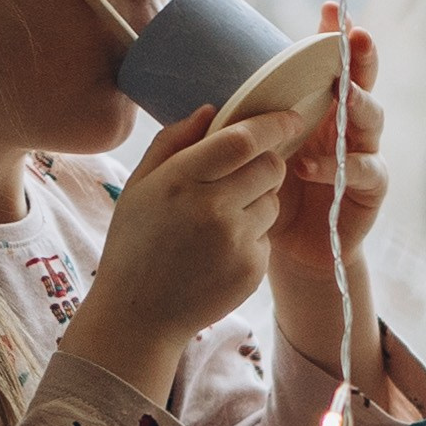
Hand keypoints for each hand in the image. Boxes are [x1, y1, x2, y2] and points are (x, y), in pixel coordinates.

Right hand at [64, 102, 302, 404]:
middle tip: (245, 175)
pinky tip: (219, 252)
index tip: (290, 117)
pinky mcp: (252, 269)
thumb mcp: (139, 186)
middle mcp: (212, 208)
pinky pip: (267, 236)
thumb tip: (212, 109)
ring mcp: (235, 241)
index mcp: (180, 180)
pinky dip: (251, 237)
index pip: (243, 139)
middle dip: (266, 163)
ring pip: (273, 201)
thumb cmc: (135, 244)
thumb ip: (173, 142)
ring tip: (219, 223)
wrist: (138, 316)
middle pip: (270, 166)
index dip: (273, 123)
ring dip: (257, 202)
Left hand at [267, 12, 386, 286]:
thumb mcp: (251, 155)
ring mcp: (360, 154)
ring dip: (360, 105)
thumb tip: (201, 101)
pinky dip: (340, 166)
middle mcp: (344, 125)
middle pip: (362, 82)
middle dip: (361, 58)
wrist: (288, 250)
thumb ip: (240, 128)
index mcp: (318, 109)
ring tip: (347, 95)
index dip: (333, 37)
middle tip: (355, 37)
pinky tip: (312, 166)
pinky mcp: (368, 191)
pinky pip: (365, 172)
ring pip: (371, 121)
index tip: (328, 10)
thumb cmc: (267, 194)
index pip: (329, 66)